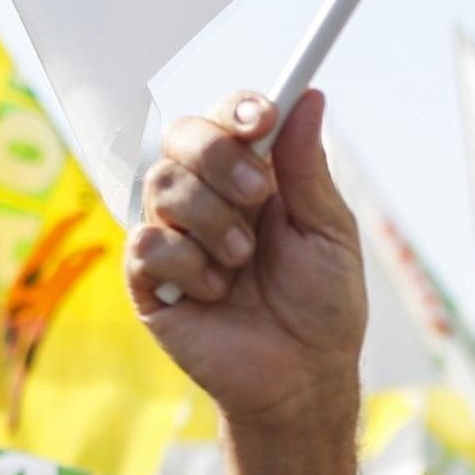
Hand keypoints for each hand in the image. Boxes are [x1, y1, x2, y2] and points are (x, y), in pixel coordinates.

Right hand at [128, 91, 367, 424]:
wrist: (302, 377)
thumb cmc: (321, 305)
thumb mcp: (329, 231)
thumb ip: (307, 167)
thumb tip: (308, 97)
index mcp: (251, 177)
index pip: (225, 118)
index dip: (236, 110)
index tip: (261, 121)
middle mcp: (205, 196)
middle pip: (179, 134)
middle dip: (219, 158)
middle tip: (257, 197)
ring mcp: (172, 234)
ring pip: (161, 183)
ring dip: (212, 221)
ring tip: (243, 262)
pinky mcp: (148, 278)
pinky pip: (146, 243)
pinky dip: (188, 265)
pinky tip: (215, 293)